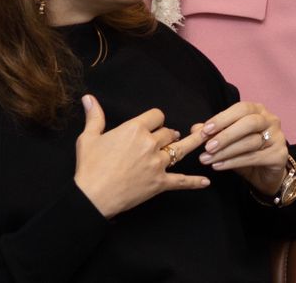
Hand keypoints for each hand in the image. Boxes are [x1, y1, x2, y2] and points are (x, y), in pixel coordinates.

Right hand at [74, 95, 208, 217]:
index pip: (157, 115)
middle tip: (163, 140)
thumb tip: (88, 98)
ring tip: (206, 137)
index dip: (155, 120)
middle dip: (166, 135)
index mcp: (134, 129)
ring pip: (180, 149)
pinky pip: (181, 181)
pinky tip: (206, 182)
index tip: (152, 125)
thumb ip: (94, 116)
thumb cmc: (89, 167)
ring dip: (192, 143)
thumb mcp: (88, 138)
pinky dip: (194, 182)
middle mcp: (150, 143)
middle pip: (169, 132)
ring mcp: (157, 164)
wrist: (92, 197)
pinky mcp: (160, 183)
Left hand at [195, 101, 288, 196]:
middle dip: (226, 134)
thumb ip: (214, 133)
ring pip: (251, 141)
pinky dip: (234, 162)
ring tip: (207, 159)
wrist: (267, 174)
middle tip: (207, 147)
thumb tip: (195, 129)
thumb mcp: (228, 142)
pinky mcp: (279, 155)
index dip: (222, 118)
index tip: (204, 130)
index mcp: (258, 111)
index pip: (241, 108)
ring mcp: (278, 137)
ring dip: (226, 151)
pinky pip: (254, 157)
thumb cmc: (246, 152)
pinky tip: (219, 166)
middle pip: (249, 122)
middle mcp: (271, 120)